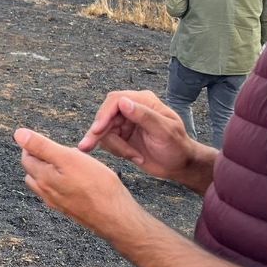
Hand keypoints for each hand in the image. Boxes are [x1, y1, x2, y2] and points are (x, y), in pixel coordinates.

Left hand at [15, 128, 138, 237]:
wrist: (116, 217)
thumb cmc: (96, 186)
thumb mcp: (68, 158)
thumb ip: (42, 146)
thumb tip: (18, 134)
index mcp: (42, 178)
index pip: (26, 157)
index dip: (34, 144)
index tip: (47, 138)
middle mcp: (46, 193)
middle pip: (34, 170)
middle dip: (42, 156)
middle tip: (58, 148)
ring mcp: (58, 203)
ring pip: (46, 182)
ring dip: (52, 170)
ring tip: (69, 162)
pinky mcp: (71, 209)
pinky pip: (60, 192)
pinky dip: (63, 182)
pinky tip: (77, 179)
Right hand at [78, 90, 214, 189]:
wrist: (180, 165)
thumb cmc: (177, 146)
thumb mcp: (165, 131)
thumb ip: (144, 116)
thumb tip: (122, 102)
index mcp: (143, 101)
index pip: (115, 101)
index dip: (103, 115)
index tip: (97, 130)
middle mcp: (131, 109)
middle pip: (104, 116)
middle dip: (98, 132)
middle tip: (86, 147)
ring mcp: (125, 122)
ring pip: (104, 131)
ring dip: (115, 147)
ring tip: (134, 157)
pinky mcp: (121, 136)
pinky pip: (108, 142)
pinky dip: (117, 152)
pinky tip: (134, 157)